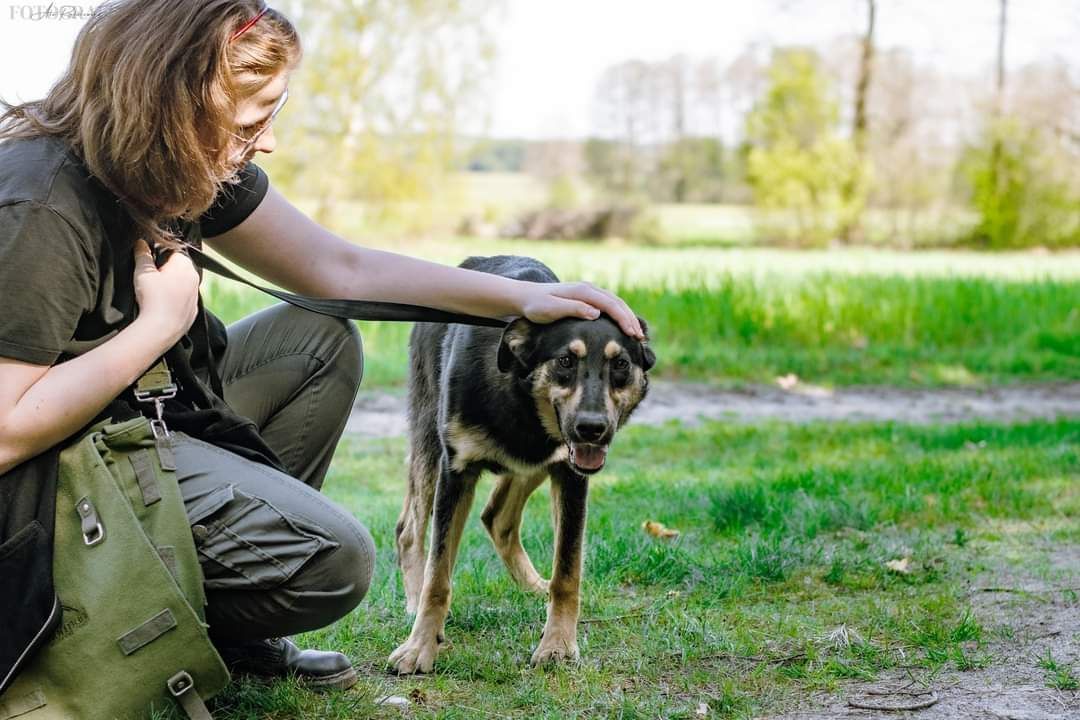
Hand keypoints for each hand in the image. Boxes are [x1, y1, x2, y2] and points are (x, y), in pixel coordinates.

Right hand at [132, 239, 200, 344]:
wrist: (161, 329)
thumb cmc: (152, 298)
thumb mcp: (143, 273)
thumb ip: (142, 255)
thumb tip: (141, 243)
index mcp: (185, 266)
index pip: (174, 252)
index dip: (159, 256)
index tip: (149, 265)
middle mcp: (195, 279)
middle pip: (179, 269)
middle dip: (165, 271)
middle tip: (151, 280)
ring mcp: (195, 296)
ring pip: (182, 285)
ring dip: (170, 286)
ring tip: (155, 294)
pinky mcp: (193, 311)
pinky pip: (183, 301)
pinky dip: (174, 301)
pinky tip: (162, 306)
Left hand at [518, 281, 643, 338]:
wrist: (524, 297)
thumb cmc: (536, 306)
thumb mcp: (552, 309)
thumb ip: (574, 309)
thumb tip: (597, 313)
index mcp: (583, 291)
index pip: (611, 305)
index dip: (624, 319)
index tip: (633, 334)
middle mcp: (589, 289)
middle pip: (617, 303)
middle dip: (631, 319)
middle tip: (641, 338)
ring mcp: (588, 292)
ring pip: (615, 303)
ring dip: (628, 317)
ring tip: (637, 334)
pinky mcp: (586, 298)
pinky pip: (608, 306)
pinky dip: (619, 315)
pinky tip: (623, 326)